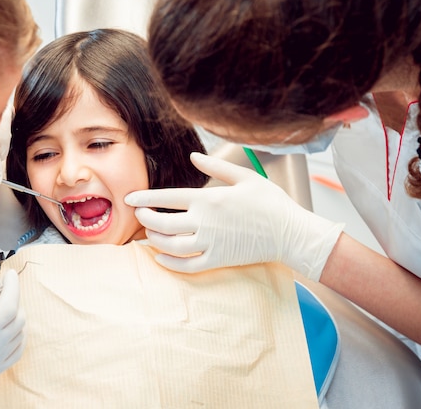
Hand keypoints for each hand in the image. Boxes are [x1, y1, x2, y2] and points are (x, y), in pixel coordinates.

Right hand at [0, 270, 24, 407]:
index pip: (8, 309)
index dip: (12, 287)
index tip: (8, 274)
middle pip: (17, 320)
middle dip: (13, 298)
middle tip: (0, 287)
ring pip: (20, 334)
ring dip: (15, 314)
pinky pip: (16, 351)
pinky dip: (16, 334)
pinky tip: (4, 324)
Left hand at [125, 152, 343, 280]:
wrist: (291, 232)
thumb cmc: (270, 202)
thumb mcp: (244, 176)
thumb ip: (215, 166)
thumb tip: (193, 155)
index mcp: (209, 198)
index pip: (166, 198)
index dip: (144, 198)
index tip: (129, 198)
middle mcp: (205, 222)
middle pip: (163, 223)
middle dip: (145, 219)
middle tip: (139, 215)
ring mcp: (211, 243)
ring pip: (171, 246)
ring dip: (154, 240)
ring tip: (148, 233)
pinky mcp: (218, 260)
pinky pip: (187, 266)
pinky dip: (170, 263)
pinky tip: (160, 257)